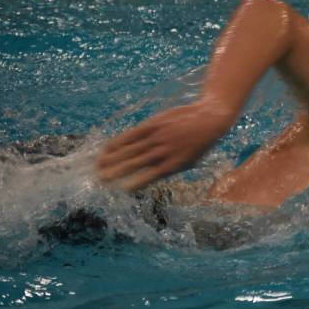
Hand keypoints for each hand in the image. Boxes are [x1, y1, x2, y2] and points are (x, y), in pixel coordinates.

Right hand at [97, 99, 234, 190]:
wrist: (209, 119)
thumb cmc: (199, 144)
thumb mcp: (189, 162)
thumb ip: (169, 170)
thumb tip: (149, 178)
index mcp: (173, 166)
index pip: (148, 177)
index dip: (134, 183)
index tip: (121, 190)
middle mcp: (163, 152)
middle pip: (134, 164)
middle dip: (116, 172)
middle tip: (101, 179)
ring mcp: (157, 137)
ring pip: (129, 150)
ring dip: (112, 158)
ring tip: (98, 166)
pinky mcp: (153, 124)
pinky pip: (131, 135)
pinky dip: (118, 142)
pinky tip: (107, 148)